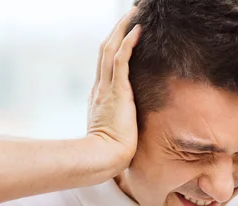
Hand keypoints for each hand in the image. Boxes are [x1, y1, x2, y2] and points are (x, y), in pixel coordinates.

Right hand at [87, 8, 141, 169]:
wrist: (104, 159)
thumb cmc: (111, 153)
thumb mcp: (114, 133)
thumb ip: (119, 125)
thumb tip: (127, 130)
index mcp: (100, 97)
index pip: (105, 65)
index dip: (113, 46)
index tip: (122, 34)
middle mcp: (101, 88)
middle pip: (105, 50)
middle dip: (116, 30)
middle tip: (128, 13)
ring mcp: (107, 89)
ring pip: (111, 49)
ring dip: (122, 28)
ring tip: (134, 12)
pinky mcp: (117, 92)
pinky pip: (121, 60)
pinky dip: (128, 43)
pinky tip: (138, 29)